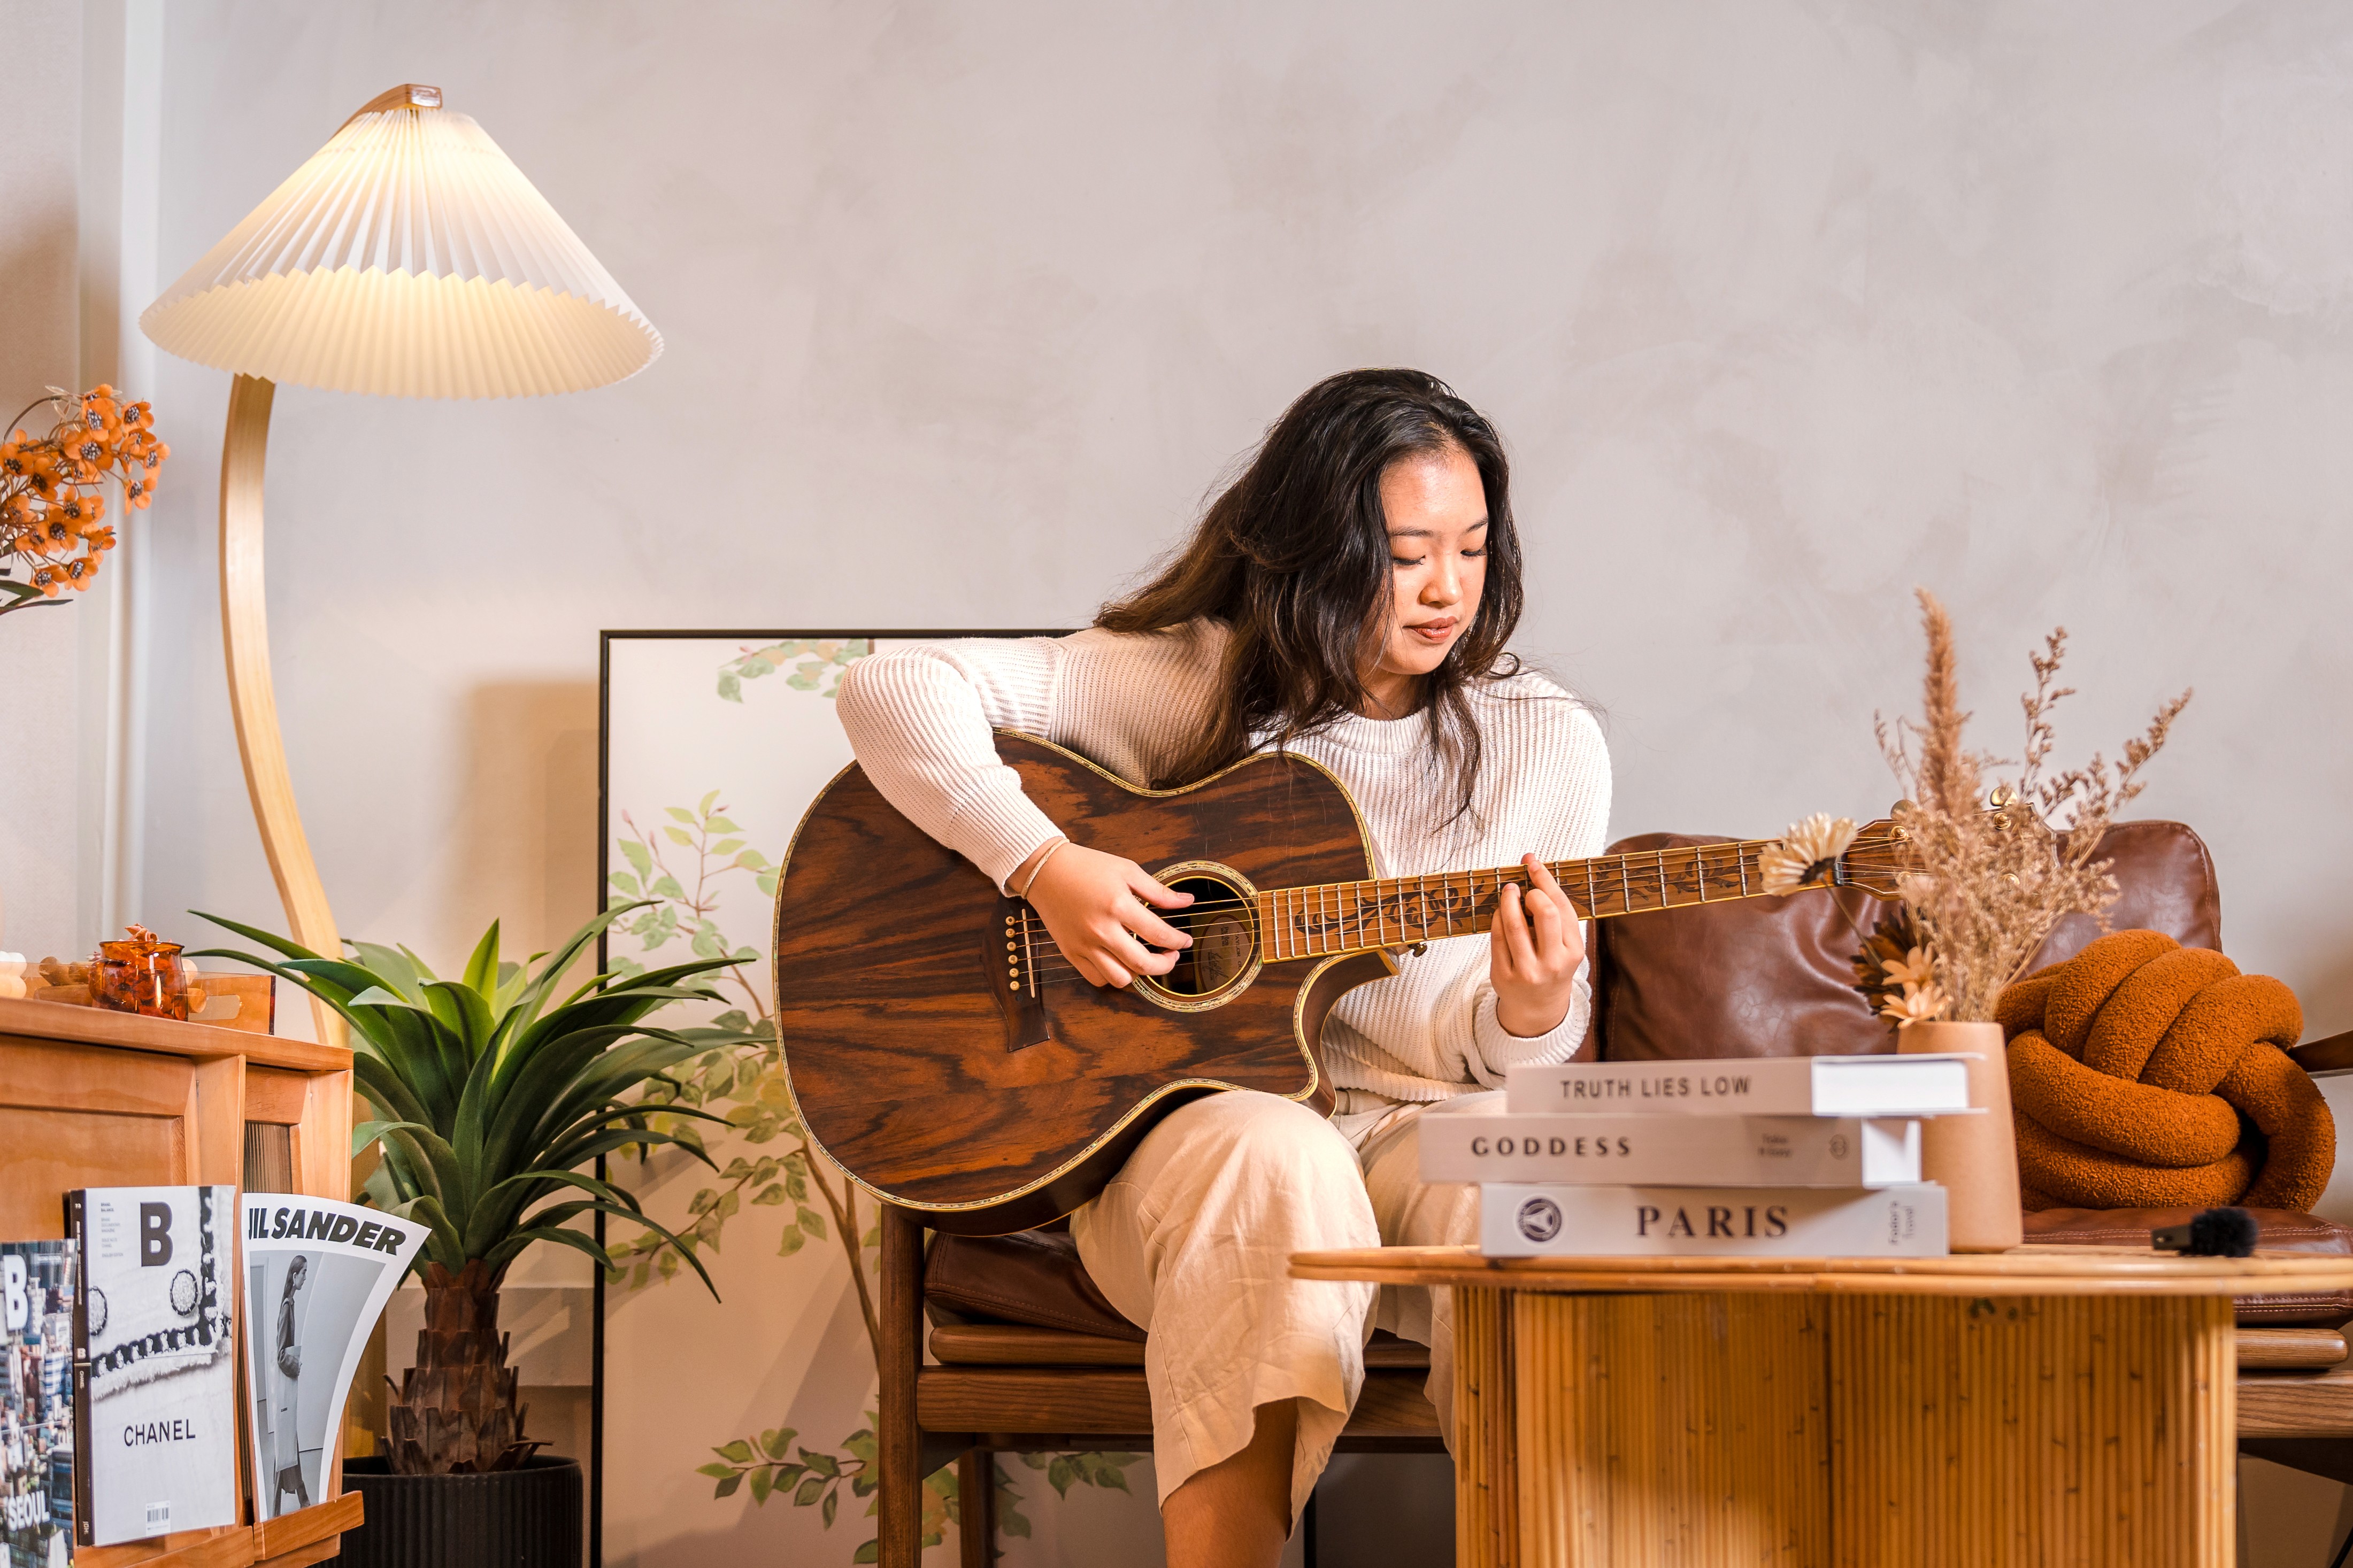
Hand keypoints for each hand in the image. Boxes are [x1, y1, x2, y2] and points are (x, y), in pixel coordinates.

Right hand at [1017, 839, 1193, 987]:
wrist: (1046, 871)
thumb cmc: (1086, 866)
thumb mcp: (1127, 870)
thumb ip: (1158, 891)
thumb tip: (1187, 901)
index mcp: (1118, 905)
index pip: (1158, 934)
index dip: (1178, 941)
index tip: (1185, 941)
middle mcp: (1101, 930)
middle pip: (1143, 964)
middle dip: (1165, 964)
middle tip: (1171, 955)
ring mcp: (1084, 945)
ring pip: (1120, 979)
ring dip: (1139, 973)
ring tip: (1144, 959)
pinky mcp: (1071, 953)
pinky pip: (1097, 979)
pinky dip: (1113, 976)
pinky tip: (1120, 962)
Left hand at [1491, 853, 1585, 1036]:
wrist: (1538, 1008)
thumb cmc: (1552, 967)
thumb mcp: (1565, 947)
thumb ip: (1556, 919)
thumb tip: (1535, 874)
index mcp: (1573, 951)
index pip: (1562, 908)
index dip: (1545, 880)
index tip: (1532, 863)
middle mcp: (1553, 962)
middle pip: (1545, 913)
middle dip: (1531, 893)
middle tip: (1524, 889)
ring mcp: (1528, 971)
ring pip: (1514, 925)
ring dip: (1508, 901)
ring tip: (1508, 891)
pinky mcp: (1504, 976)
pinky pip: (1497, 939)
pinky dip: (1497, 919)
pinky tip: (1500, 913)